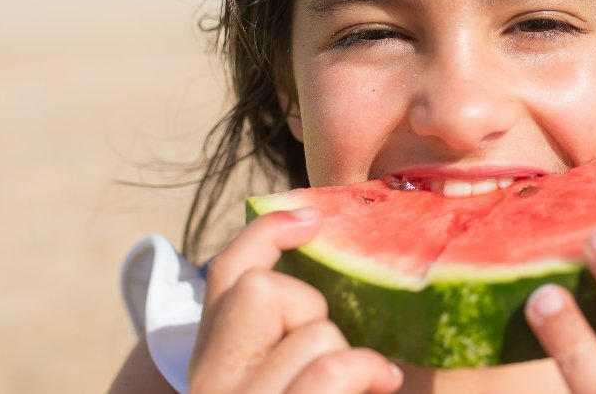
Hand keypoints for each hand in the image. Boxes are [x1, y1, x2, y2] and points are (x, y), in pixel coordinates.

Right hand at [189, 209, 403, 393]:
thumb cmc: (324, 392)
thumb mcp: (289, 368)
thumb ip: (292, 328)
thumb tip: (321, 242)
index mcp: (213, 363)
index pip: (225, 274)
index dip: (266, 233)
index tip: (312, 218)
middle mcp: (213, 382)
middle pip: (261, 288)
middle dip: (313, 309)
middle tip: (338, 352)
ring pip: (314, 331)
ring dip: (352, 355)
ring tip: (360, 383)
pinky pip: (334, 368)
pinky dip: (369, 370)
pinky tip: (383, 382)